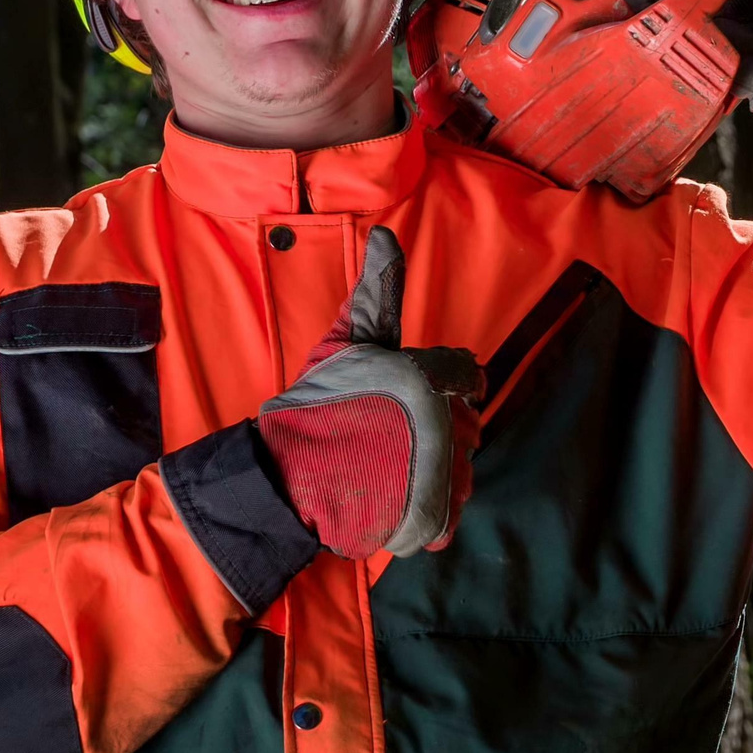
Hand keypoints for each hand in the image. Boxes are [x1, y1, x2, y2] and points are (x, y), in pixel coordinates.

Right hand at [257, 226, 482, 558]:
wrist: (283, 476)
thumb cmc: (315, 404)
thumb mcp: (345, 339)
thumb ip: (377, 290)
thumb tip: (387, 233)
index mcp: (422, 378)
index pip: (467, 373)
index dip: (446, 380)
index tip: (420, 393)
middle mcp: (436, 426)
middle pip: (469, 423)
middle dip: (440, 427)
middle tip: (393, 433)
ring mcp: (433, 477)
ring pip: (464, 469)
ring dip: (439, 470)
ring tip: (394, 465)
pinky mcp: (426, 518)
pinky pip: (451, 513)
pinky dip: (431, 511)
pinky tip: (400, 498)